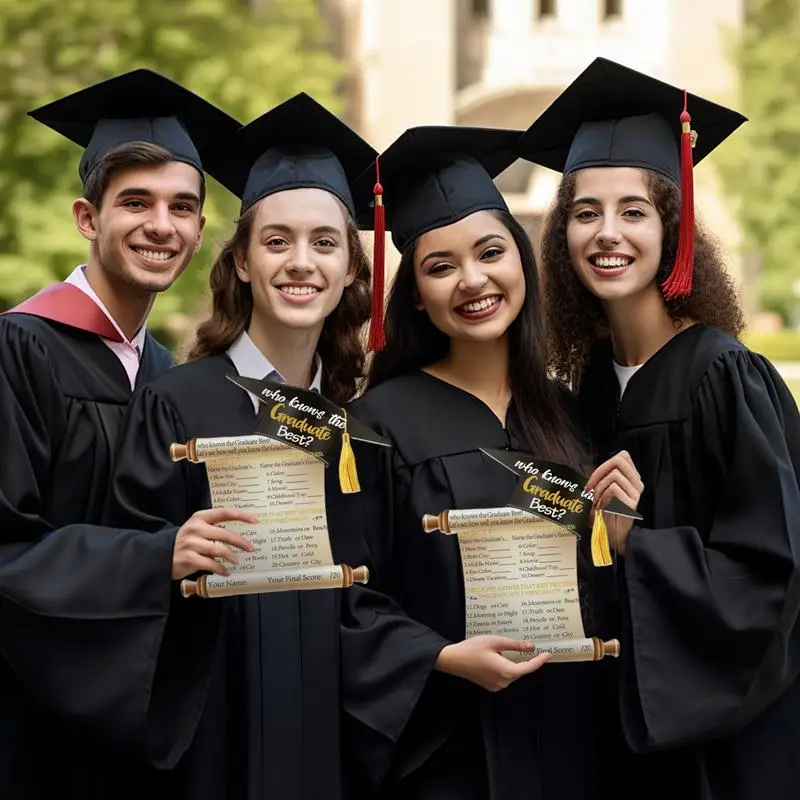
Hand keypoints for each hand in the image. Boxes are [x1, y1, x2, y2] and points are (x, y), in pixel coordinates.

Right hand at [172, 507, 258, 579]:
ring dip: (231, 556)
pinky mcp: (189, 558)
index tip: (255, 521)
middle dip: (240, 542)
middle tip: (250, 548)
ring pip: (219, 549)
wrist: (160, 555)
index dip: (242, 516)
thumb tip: (239, 536)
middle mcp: (196, 528)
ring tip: (237, 561)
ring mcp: (191, 543)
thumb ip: (214, 529)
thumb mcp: (197, 529)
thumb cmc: (185, 542)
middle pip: (224, 533)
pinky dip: (220, 568)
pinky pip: (210, 564)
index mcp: (200, 517)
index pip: (225, 513)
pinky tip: (225, 572)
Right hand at [434, 635, 550, 691]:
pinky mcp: (490, 685)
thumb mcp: (495, 641)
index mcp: (506, 671)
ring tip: (507, 650)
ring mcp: (496, 686)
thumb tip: (530, 647)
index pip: (528, 667)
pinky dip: (506, 667)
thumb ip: (514, 645)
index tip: (548, 654)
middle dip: (525, 660)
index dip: (539, 660)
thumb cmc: (472, 649)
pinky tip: (499, 657)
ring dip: (514, 663)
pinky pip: (504, 676)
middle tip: (529, 647)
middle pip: (520, 670)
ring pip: (512, 673)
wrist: (453, 660)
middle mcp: (503, 682)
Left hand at [585, 450, 643, 554]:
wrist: (609, 534)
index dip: (605, 464)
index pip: (623, 456)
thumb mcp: (604, 489)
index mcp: (632, 478)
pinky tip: (602, 507)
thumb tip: (599, 467)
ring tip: (597, 501)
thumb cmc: (603, 511)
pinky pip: (613, 489)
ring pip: (614, 476)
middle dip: (600, 472)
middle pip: (620, 461)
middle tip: (592, 488)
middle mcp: (637, 484)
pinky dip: (603, 496)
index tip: (595, 479)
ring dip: (599, 488)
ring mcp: (636, 494)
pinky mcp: (631, 503)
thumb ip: (605, 476)